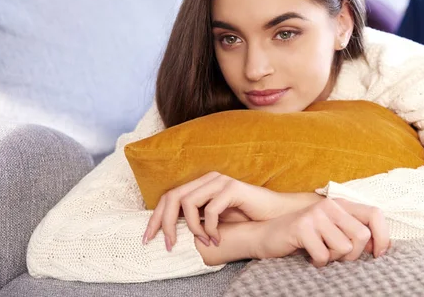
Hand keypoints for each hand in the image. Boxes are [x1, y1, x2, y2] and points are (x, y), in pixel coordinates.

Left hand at [143, 172, 322, 249]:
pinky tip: (217, 238)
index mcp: (201, 184)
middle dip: (166, 223)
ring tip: (205, 241)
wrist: (274, 213)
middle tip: (168, 245)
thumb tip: (171, 231)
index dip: (156, 217)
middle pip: (173, 197)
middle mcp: (208, 179)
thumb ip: (196, 218)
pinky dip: (210, 228)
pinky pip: (211, 209)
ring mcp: (220, 181)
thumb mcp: (215, 219)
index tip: (149, 238)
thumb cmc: (246, 217)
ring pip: (188, 202)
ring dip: (193, 228)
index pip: (169, 197)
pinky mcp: (232, 188)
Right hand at [255, 198, 389, 266]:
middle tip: (336, 256)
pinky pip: (323, 256)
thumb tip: (382, 247)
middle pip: (362, 235)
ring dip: (332, 258)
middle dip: (353, 254)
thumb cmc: (304, 238)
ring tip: (319, 252)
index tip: (377, 255)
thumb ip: (353, 232)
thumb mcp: (332, 231)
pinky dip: (317, 262)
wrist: (266, 235)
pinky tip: (308, 255)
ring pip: (343, 248)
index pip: (375, 214)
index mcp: (341, 204)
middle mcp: (330, 205)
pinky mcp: (302, 227)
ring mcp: (315, 214)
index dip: (382, 236)